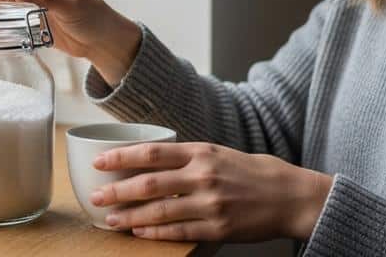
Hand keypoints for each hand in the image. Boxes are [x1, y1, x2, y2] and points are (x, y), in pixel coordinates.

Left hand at [89, 142, 332, 241]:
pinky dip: (155, 234)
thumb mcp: (220, 153)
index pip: (152, 153)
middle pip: (149, 183)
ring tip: (110, 219)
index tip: (98, 162)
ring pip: (159, 211)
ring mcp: (210, 203)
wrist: (290, 196)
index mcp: (202, 152)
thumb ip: (188, 157)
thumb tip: (152, 160)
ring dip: (130, 217)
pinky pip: (178, 232)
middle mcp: (203, 175)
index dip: (121, 158)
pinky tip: (140, 233)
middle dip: (117, 191)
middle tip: (95, 196)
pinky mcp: (218, 228)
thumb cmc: (254, 172)